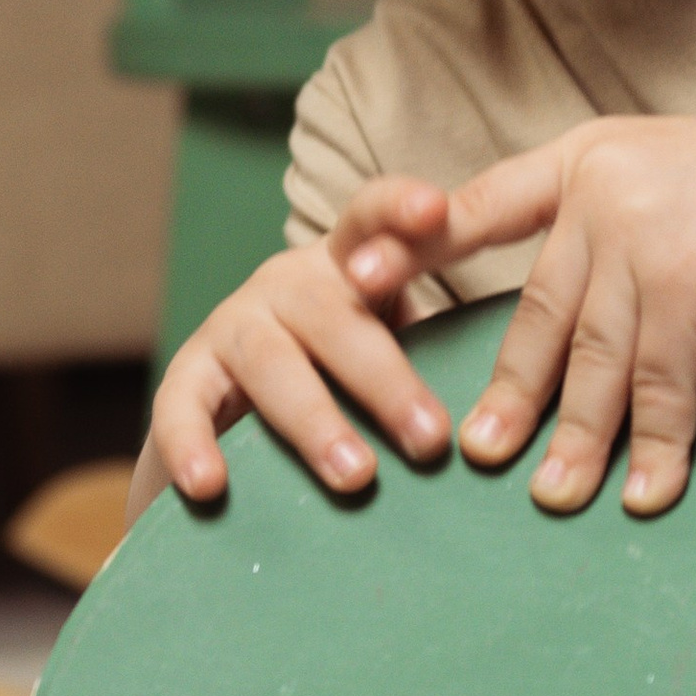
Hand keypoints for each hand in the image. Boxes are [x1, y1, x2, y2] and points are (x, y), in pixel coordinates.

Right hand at [130, 178, 458, 516]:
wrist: (244, 413)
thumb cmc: (350, 380)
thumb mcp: (393, 348)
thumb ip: (438, 354)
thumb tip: (515, 415)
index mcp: (347, 266)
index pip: (371, 217)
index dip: (401, 210)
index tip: (436, 210)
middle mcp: (287, 284)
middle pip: (333, 315)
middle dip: (385, 380)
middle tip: (430, 440)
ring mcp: (232, 325)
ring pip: (271, 365)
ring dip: (315, 421)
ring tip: (356, 477)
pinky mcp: (187, 375)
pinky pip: (181, 405)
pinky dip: (192, 445)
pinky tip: (210, 485)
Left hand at [437, 104, 695, 519]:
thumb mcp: (662, 172)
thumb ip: (609, 221)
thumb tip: (574, 310)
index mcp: (583, 163)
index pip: (484, 204)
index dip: (414, 243)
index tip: (349, 279)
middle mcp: (599, 197)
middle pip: (538, 315)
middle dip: (506, 392)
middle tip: (476, 453)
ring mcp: (642, 241)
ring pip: (591, 362)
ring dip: (574, 440)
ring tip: (552, 497)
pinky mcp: (691, 287)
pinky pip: (660, 388)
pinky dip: (654, 449)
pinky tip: (642, 494)